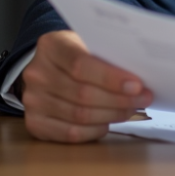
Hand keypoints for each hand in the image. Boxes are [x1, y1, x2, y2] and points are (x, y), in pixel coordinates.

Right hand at [20, 30, 153, 142]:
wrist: (49, 66)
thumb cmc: (77, 53)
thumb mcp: (88, 42)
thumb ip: (107, 54)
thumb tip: (140, 76)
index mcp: (51, 46)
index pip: (81, 64)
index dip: (111, 78)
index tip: (137, 85)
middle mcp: (36, 73)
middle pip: (82, 93)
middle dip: (118, 99)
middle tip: (143, 99)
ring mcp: (32, 100)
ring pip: (78, 115)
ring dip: (110, 115)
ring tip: (130, 110)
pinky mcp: (34, 122)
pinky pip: (69, 133)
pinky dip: (94, 131)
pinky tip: (108, 123)